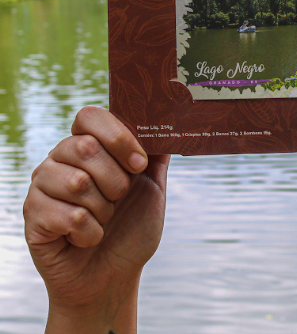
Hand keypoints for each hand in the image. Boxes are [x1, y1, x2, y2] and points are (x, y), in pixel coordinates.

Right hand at [23, 106, 169, 333]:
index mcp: (87, 145)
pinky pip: (69, 216)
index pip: (90, 116)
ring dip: (103, 209)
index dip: (117, 136)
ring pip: (77, 182)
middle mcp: (60, 160)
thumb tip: (167, 122)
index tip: (139, 165)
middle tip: (120, 199)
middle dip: (116, 180)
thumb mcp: (152, 185)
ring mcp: (42, 187)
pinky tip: (87, 239)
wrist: (113, 276)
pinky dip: (90, 233)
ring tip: (103, 219)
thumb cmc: (131, 228)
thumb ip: (156, 153)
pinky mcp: (32, 217)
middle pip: (84, 146)